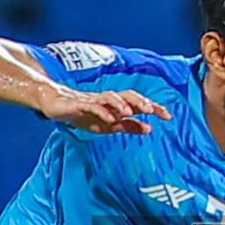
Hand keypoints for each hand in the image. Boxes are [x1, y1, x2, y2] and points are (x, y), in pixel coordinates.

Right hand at [36, 83, 170, 134]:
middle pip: (127, 95)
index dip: (153, 107)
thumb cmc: (84, 114)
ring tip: (130, 111)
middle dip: (140, 101)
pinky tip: (109, 118)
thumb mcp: (109, 125)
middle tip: (153, 110)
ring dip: (121, 103)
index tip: (168, 116)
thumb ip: (128, 126)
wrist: (55, 105)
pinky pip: (92, 105)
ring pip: (110, 97)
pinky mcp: (79, 103)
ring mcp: (93, 99)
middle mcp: (107, 99)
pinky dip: (101, 111)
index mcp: (116, 104)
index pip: (138, 103)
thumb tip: (149, 128)